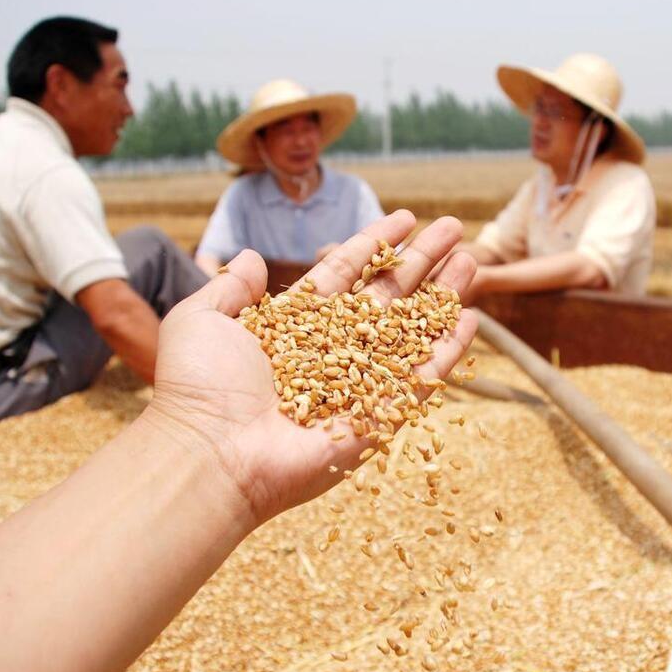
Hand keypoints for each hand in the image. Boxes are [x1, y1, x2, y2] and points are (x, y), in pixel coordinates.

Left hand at [147, 210, 478, 523]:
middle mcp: (330, 353)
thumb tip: (249, 256)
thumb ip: (229, 287)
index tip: (403, 218)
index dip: (374, 246)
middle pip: (387, 296)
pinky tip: (470, 318)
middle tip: (453, 227)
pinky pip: (421, 379)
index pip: (344, 275)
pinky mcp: (378, 417)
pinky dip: (448, 351)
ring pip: (411, 330)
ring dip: (442, 295)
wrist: (213, 453)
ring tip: (472, 260)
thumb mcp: (201, 320)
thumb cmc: (199, 389)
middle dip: (420, 261)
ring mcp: (358, 385)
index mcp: (293, 327)